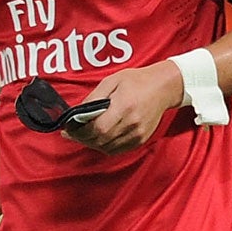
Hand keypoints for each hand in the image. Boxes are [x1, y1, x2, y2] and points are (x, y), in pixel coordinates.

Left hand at [64, 63, 182, 153]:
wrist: (163, 87)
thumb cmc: (136, 81)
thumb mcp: (112, 81)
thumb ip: (94, 97)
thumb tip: (78, 112)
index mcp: (124, 106)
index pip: (98, 128)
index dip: (80, 132)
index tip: (68, 129)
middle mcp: (132, 123)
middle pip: (101, 140)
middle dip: (82, 139)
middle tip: (72, 133)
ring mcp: (138, 133)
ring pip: (107, 148)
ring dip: (92, 143)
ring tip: (83, 135)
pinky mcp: (141, 140)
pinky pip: (117, 150)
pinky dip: (104, 146)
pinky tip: (98, 138)